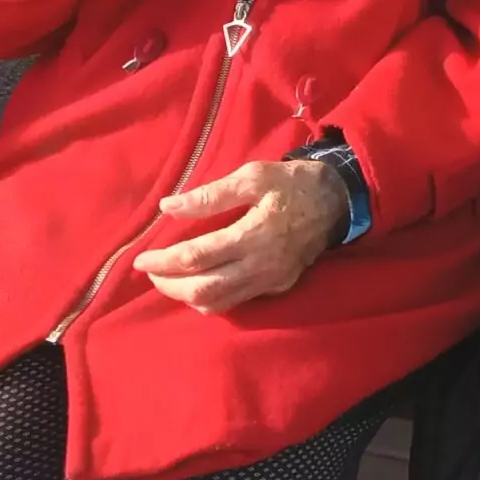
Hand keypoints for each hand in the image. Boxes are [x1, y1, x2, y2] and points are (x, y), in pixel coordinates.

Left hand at [131, 159, 348, 312]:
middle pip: (203, 289)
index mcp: (254, 234)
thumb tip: (168, 207)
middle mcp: (262, 265)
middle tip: (150, 272)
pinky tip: (200, 283)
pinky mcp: (278, 287)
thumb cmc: (292, 183)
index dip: (164, 261)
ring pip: (218, 304)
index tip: (141, 259)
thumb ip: (210, 195)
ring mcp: (271, 280)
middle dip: (169, 285)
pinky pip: (236, 302)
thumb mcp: (252, 176)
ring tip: (170, 279)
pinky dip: (211, 298)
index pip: (197, 257)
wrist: (338, 200)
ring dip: (186, 296)